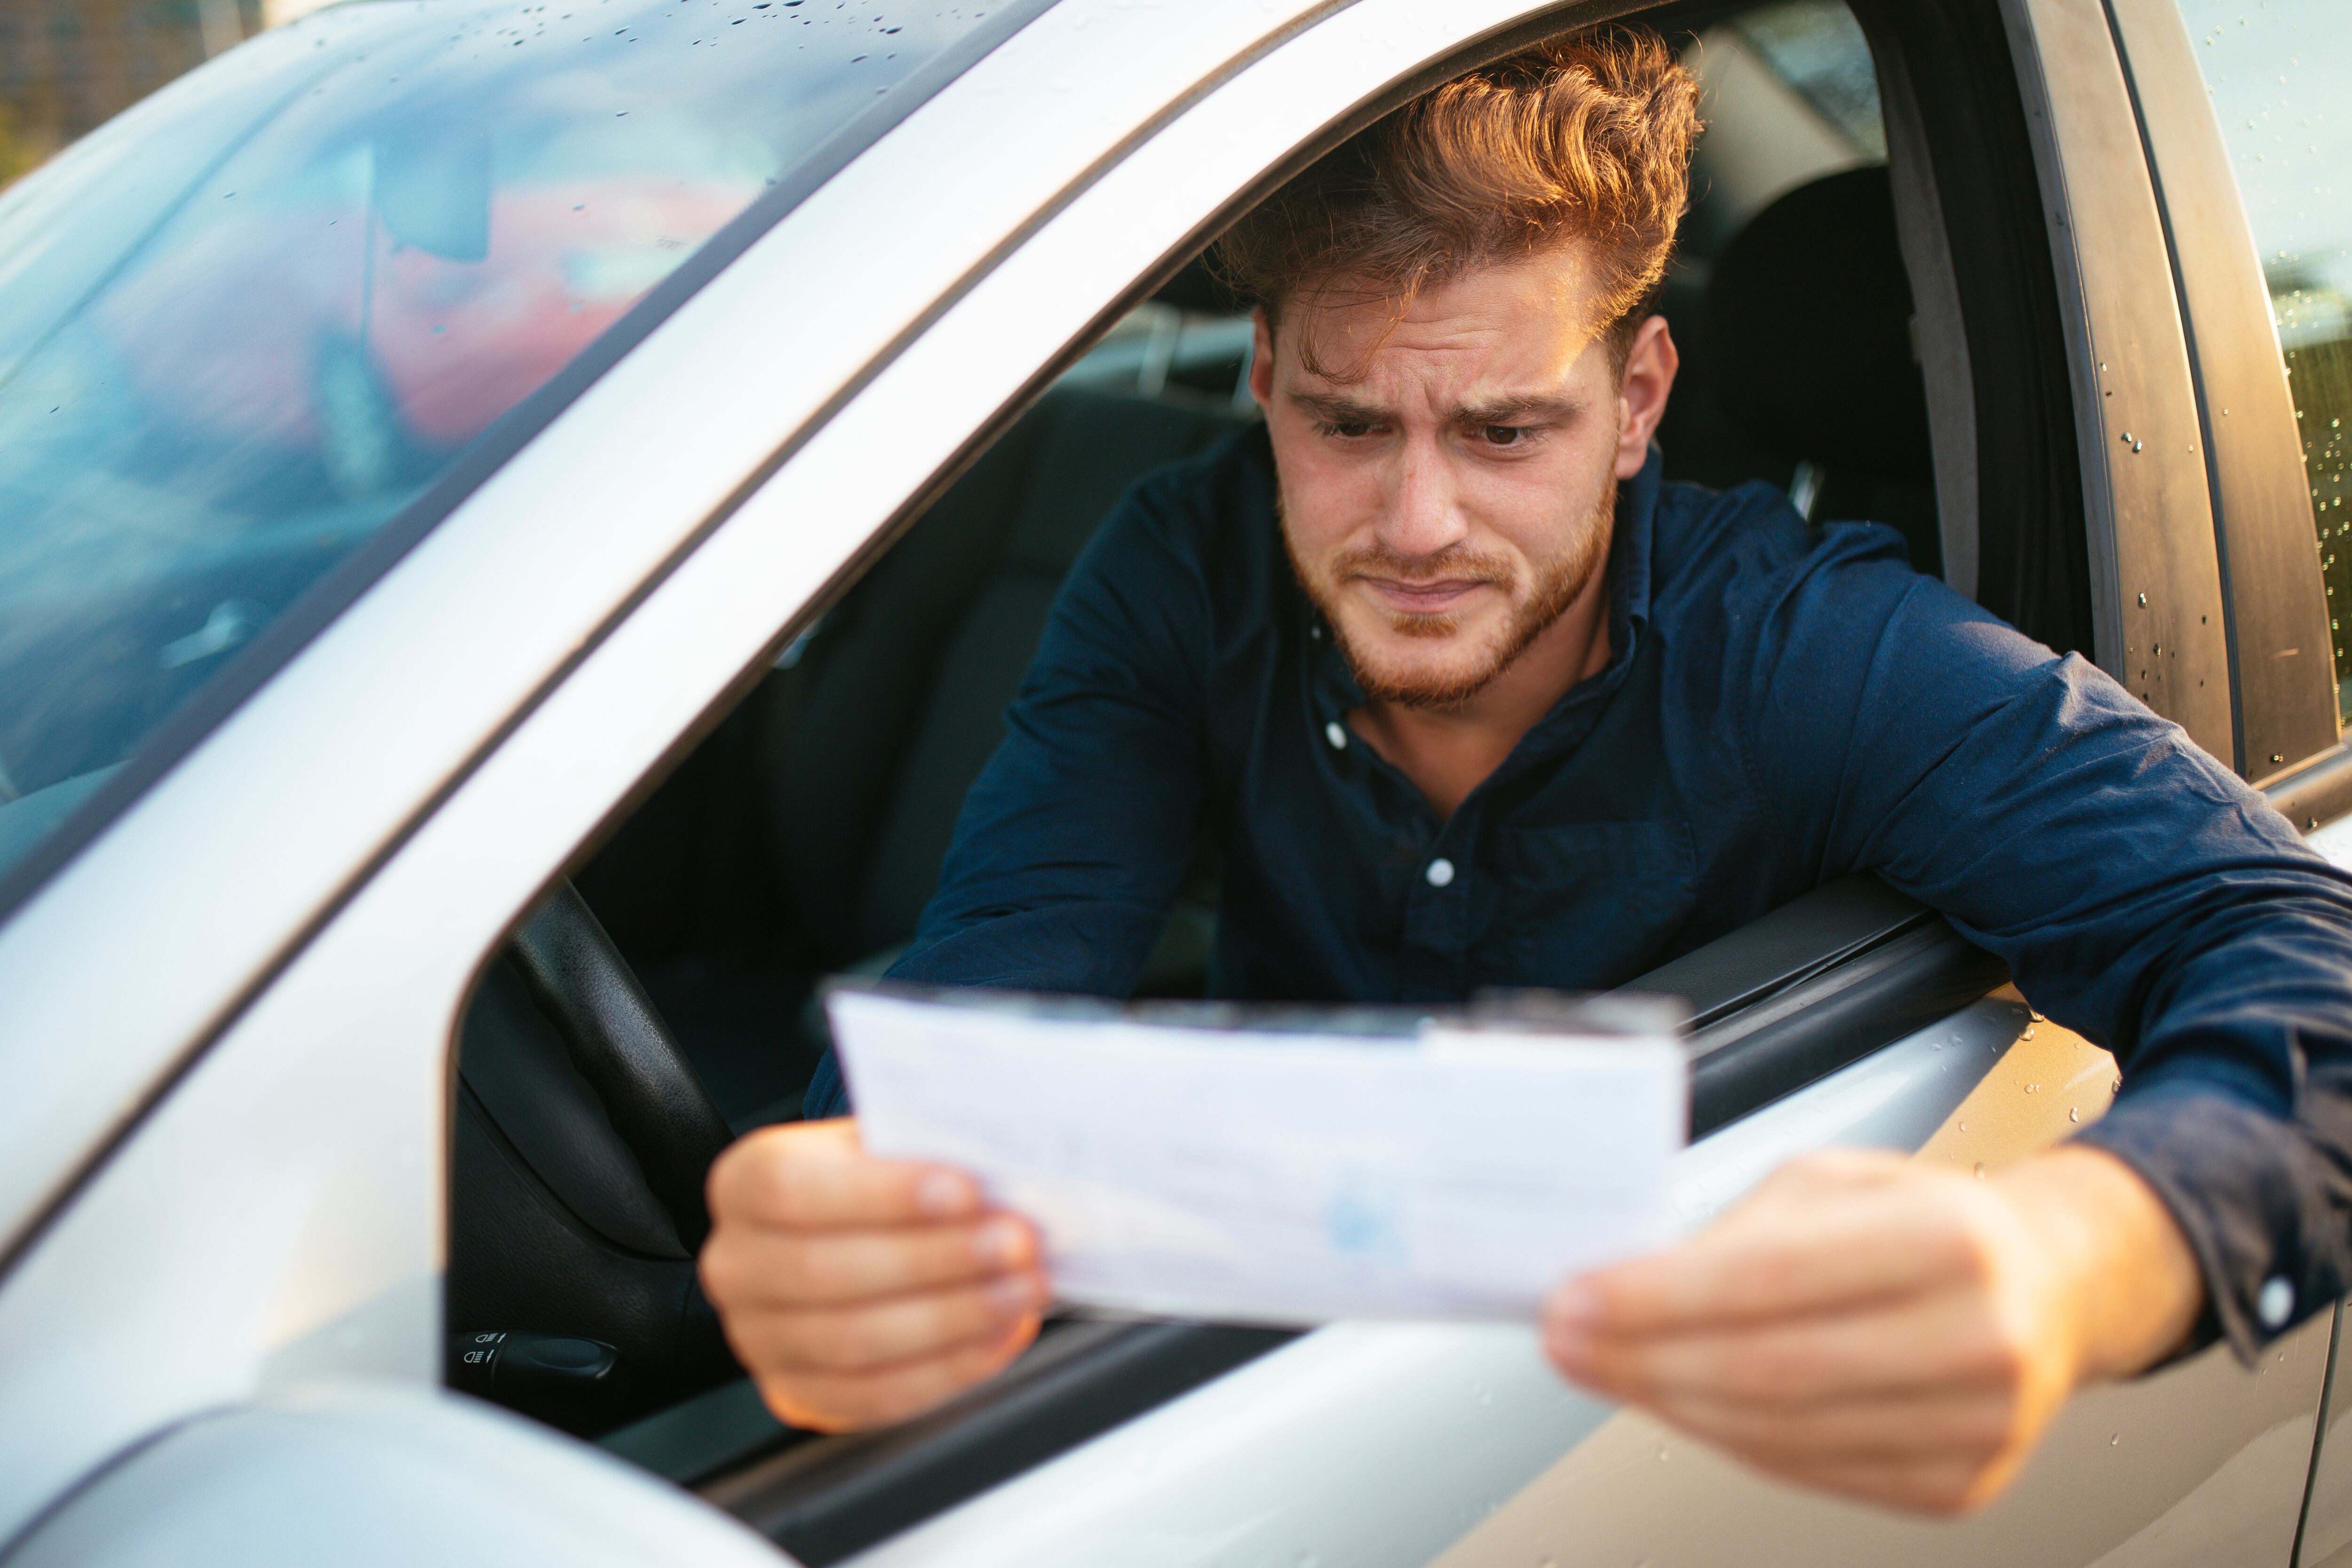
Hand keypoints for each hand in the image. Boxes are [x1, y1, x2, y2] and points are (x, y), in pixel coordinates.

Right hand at [700, 1118, 1047, 1431]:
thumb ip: (922, 1153)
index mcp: (745, 1185)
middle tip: (1017, 1243)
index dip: (881, 1193)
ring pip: (855, 1341)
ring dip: (954, 1316)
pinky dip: (948, 1367)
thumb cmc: (870, 1183)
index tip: (965, 1189)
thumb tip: (1002, 1174)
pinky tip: (999, 1332)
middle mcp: (738, 1265)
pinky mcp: (801, 1394)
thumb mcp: (881, 1146)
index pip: (792, 1189)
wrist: (844, 1238)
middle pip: (827, 1271)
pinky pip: (876, 1394)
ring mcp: (761, 1339)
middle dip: (936, 1259)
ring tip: (1021, 1287)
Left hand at [1540, 1146, 2201, 1513]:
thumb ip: (1737, 1234)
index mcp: (1951, 1236)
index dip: (1654, 1299)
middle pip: (1766, 1369)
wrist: (2049, 1286)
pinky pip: (1813, 1473)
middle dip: (1640, 1359)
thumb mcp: (1834, 1184)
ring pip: (1781, 1433)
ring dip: (1670, 1403)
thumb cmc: (1929, 1222)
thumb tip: (1623, 1282)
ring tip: (1607, 1369)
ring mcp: (1980, 1424)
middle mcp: (1979, 1336)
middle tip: (1566, 1342)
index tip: (1573, 1298)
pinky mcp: (1963, 1483)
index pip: (1766, 1280)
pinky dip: (1729, 1440)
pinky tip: (1681, 1402)